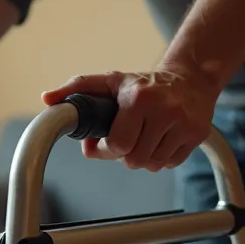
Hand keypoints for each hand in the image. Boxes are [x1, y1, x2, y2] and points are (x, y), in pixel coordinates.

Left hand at [40, 62, 220, 171]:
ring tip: (145, 138)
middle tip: (127, 140)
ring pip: (152, 165)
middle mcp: (163, 109)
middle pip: (134, 159)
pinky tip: (162, 139)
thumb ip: (78, 89)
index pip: (117, 144)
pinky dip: (162, 158)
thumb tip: (48, 99)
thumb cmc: (144, 84)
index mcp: (138, 97)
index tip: (104, 143)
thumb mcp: (111, 81)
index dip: (106, 149)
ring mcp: (183, 123)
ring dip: (143, 158)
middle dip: (125, 155)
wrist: (191, 78)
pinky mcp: (196, 134)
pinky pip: (170, 164)